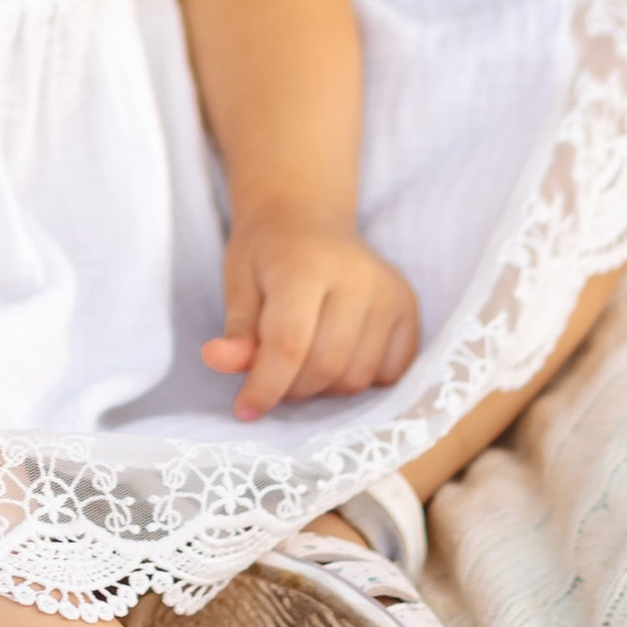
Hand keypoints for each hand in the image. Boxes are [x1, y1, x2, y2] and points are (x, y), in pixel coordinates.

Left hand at [203, 220, 419, 418]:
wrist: (307, 216)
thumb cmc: (267, 253)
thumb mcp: (238, 282)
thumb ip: (237, 328)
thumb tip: (218, 361)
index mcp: (306, 265)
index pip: (289, 344)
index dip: (265, 386)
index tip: (245, 410)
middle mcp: (357, 277)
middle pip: (326, 366)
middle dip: (293, 389)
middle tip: (274, 377)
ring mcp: (389, 292)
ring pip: (358, 377)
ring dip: (325, 388)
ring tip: (303, 363)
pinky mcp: (408, 307)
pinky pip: (391, 372)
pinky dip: (361, 379)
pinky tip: (339, 356)